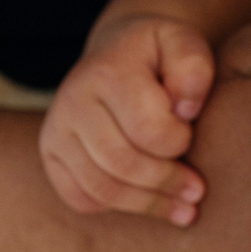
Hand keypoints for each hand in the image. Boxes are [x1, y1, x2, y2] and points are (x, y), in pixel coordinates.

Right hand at [39, 14, 213, 224]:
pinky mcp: (52, 154)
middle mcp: (73, 102)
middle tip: (198, 192)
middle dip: (166, 182)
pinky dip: (117, 206)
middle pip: (122, 163)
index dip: (177, 142)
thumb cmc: (160, 51)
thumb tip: (186, 112)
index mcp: (109, 72)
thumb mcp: (184, 42)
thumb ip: (194, 69)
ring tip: (184, 209)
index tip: (193, 137)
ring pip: (101, 188)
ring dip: (147, 204)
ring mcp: (56, 131)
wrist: (117, 48)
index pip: (146, 128)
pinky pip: (81, 197)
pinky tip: (149, 201)